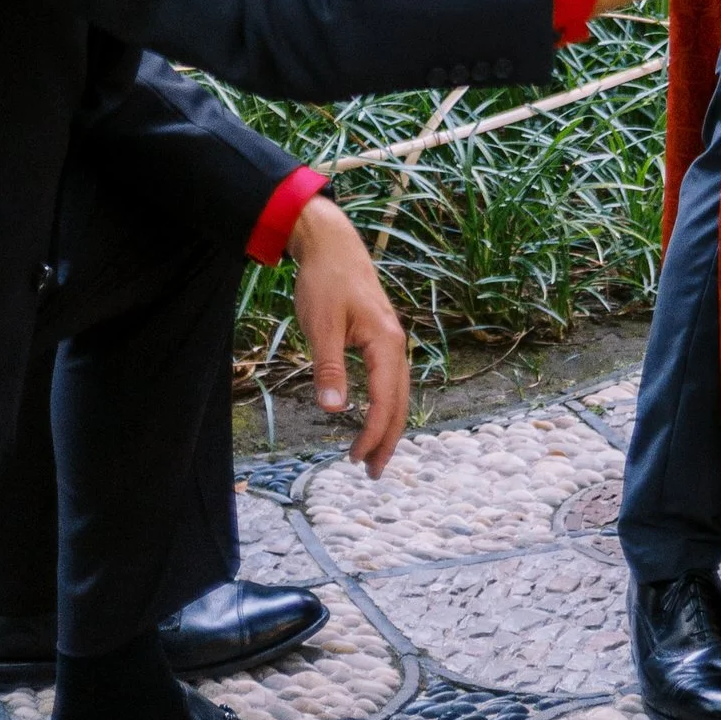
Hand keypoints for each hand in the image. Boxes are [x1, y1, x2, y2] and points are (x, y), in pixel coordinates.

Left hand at [285, 193, 410, 474]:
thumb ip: (328, 368)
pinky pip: (390, 380)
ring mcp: (391, 340)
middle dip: (388, 439)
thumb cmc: (325, 282)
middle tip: (370, 474)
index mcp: (385, 342)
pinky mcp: (381, 338)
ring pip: (397, 392)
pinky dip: (385, 405)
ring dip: (388, 425)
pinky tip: (374, 417)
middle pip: (399, 402)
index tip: (354, 460)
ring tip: (372, 456)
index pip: (384, 400)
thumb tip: (334, 411)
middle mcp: (396, 343)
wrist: (332, 245)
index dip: (372, 433)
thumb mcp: (321, 326)